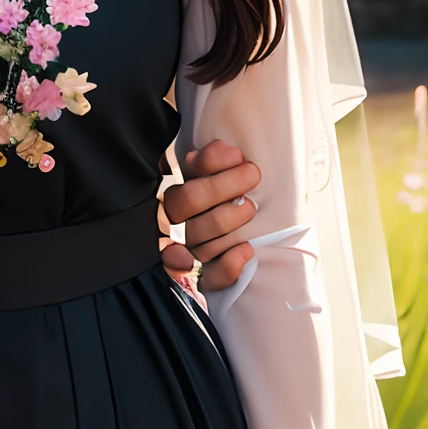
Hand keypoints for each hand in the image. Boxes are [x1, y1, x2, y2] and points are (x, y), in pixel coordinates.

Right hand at [161, 142, 260, 291]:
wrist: (252, 253)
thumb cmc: (234, 207)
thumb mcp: (224, 181)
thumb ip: (216, 164)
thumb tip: (223, 148)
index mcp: (178, 196)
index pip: (183, 173)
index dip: (208, 164)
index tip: (237, 155)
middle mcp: (175, 224)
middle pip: (186, 201)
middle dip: (221, 185)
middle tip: (251, 176)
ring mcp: (188, 253)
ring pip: (197, 237)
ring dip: (225, 219)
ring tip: (250, 207)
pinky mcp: (204, 280)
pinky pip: (210, 276)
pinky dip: (228, 265)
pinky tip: (246, 250)